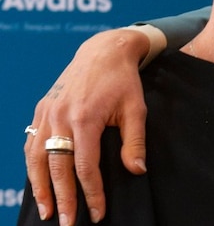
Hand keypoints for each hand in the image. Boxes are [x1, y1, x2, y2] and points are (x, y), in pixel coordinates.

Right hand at [24, 28, 149, 224]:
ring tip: (47, 210)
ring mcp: (46, 113)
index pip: (85, 166)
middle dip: (63, 199)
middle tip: (67, 223)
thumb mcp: (136, 109)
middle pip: (57, 168)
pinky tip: (38, 183)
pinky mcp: (41, 110)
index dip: (91, 192)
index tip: (96, 213)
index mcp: (85, 118)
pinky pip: (30, 144)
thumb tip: (137, 171)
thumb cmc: (123, 82)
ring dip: (40, 187)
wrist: (103, 51)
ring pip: (36, 159)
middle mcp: (60, 117)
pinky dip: (32, 166)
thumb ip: (135, 141)